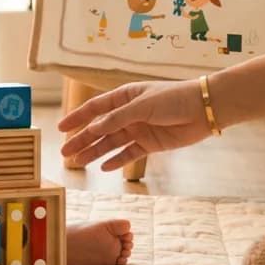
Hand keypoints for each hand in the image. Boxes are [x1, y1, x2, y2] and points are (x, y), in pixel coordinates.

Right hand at [57, 80, 212, 170]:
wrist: (203, 110)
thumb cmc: (173, 99)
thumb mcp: (142, 106)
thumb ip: (117, 119)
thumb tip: (94, 128)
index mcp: (124, 97)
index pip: (94, 108)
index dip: (77, 118)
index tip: (60, 128)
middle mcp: (128, 114)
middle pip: (99, 129)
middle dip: (82, 140)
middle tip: (65, 153)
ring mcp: (138, 129)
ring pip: (111, 143)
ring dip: (95, 152)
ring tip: (79, 162)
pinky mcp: (150, 144)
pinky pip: (129, 154)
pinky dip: (117, 160)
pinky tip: (104, 167)